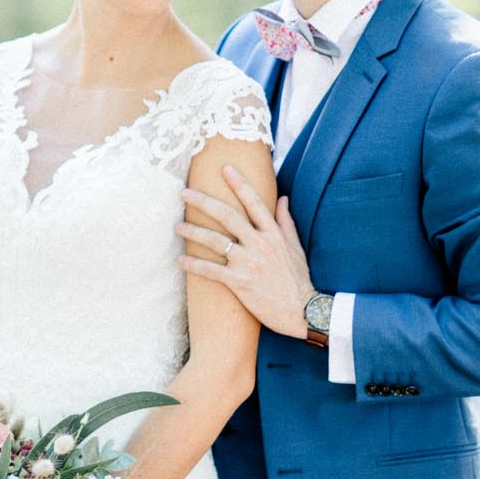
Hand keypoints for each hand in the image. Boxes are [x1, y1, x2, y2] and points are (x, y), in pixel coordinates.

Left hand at [176, 164, 315, 337]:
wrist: (302, 310)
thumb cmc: (298, 279)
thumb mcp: (295, 247)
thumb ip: (286, 221)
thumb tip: (282, 198)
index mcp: (273, 234)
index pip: (255, 202)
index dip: (240, 183)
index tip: (225, 168)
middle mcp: (260, 244)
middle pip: (227, 215)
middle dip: (204, 202)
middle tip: (185, 193)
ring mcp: (248, 263)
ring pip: (215, 241)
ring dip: (193, 232)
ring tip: (177, 226)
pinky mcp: (240, 282)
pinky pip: (211, 271)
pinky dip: (194, 265)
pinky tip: (180, 260)